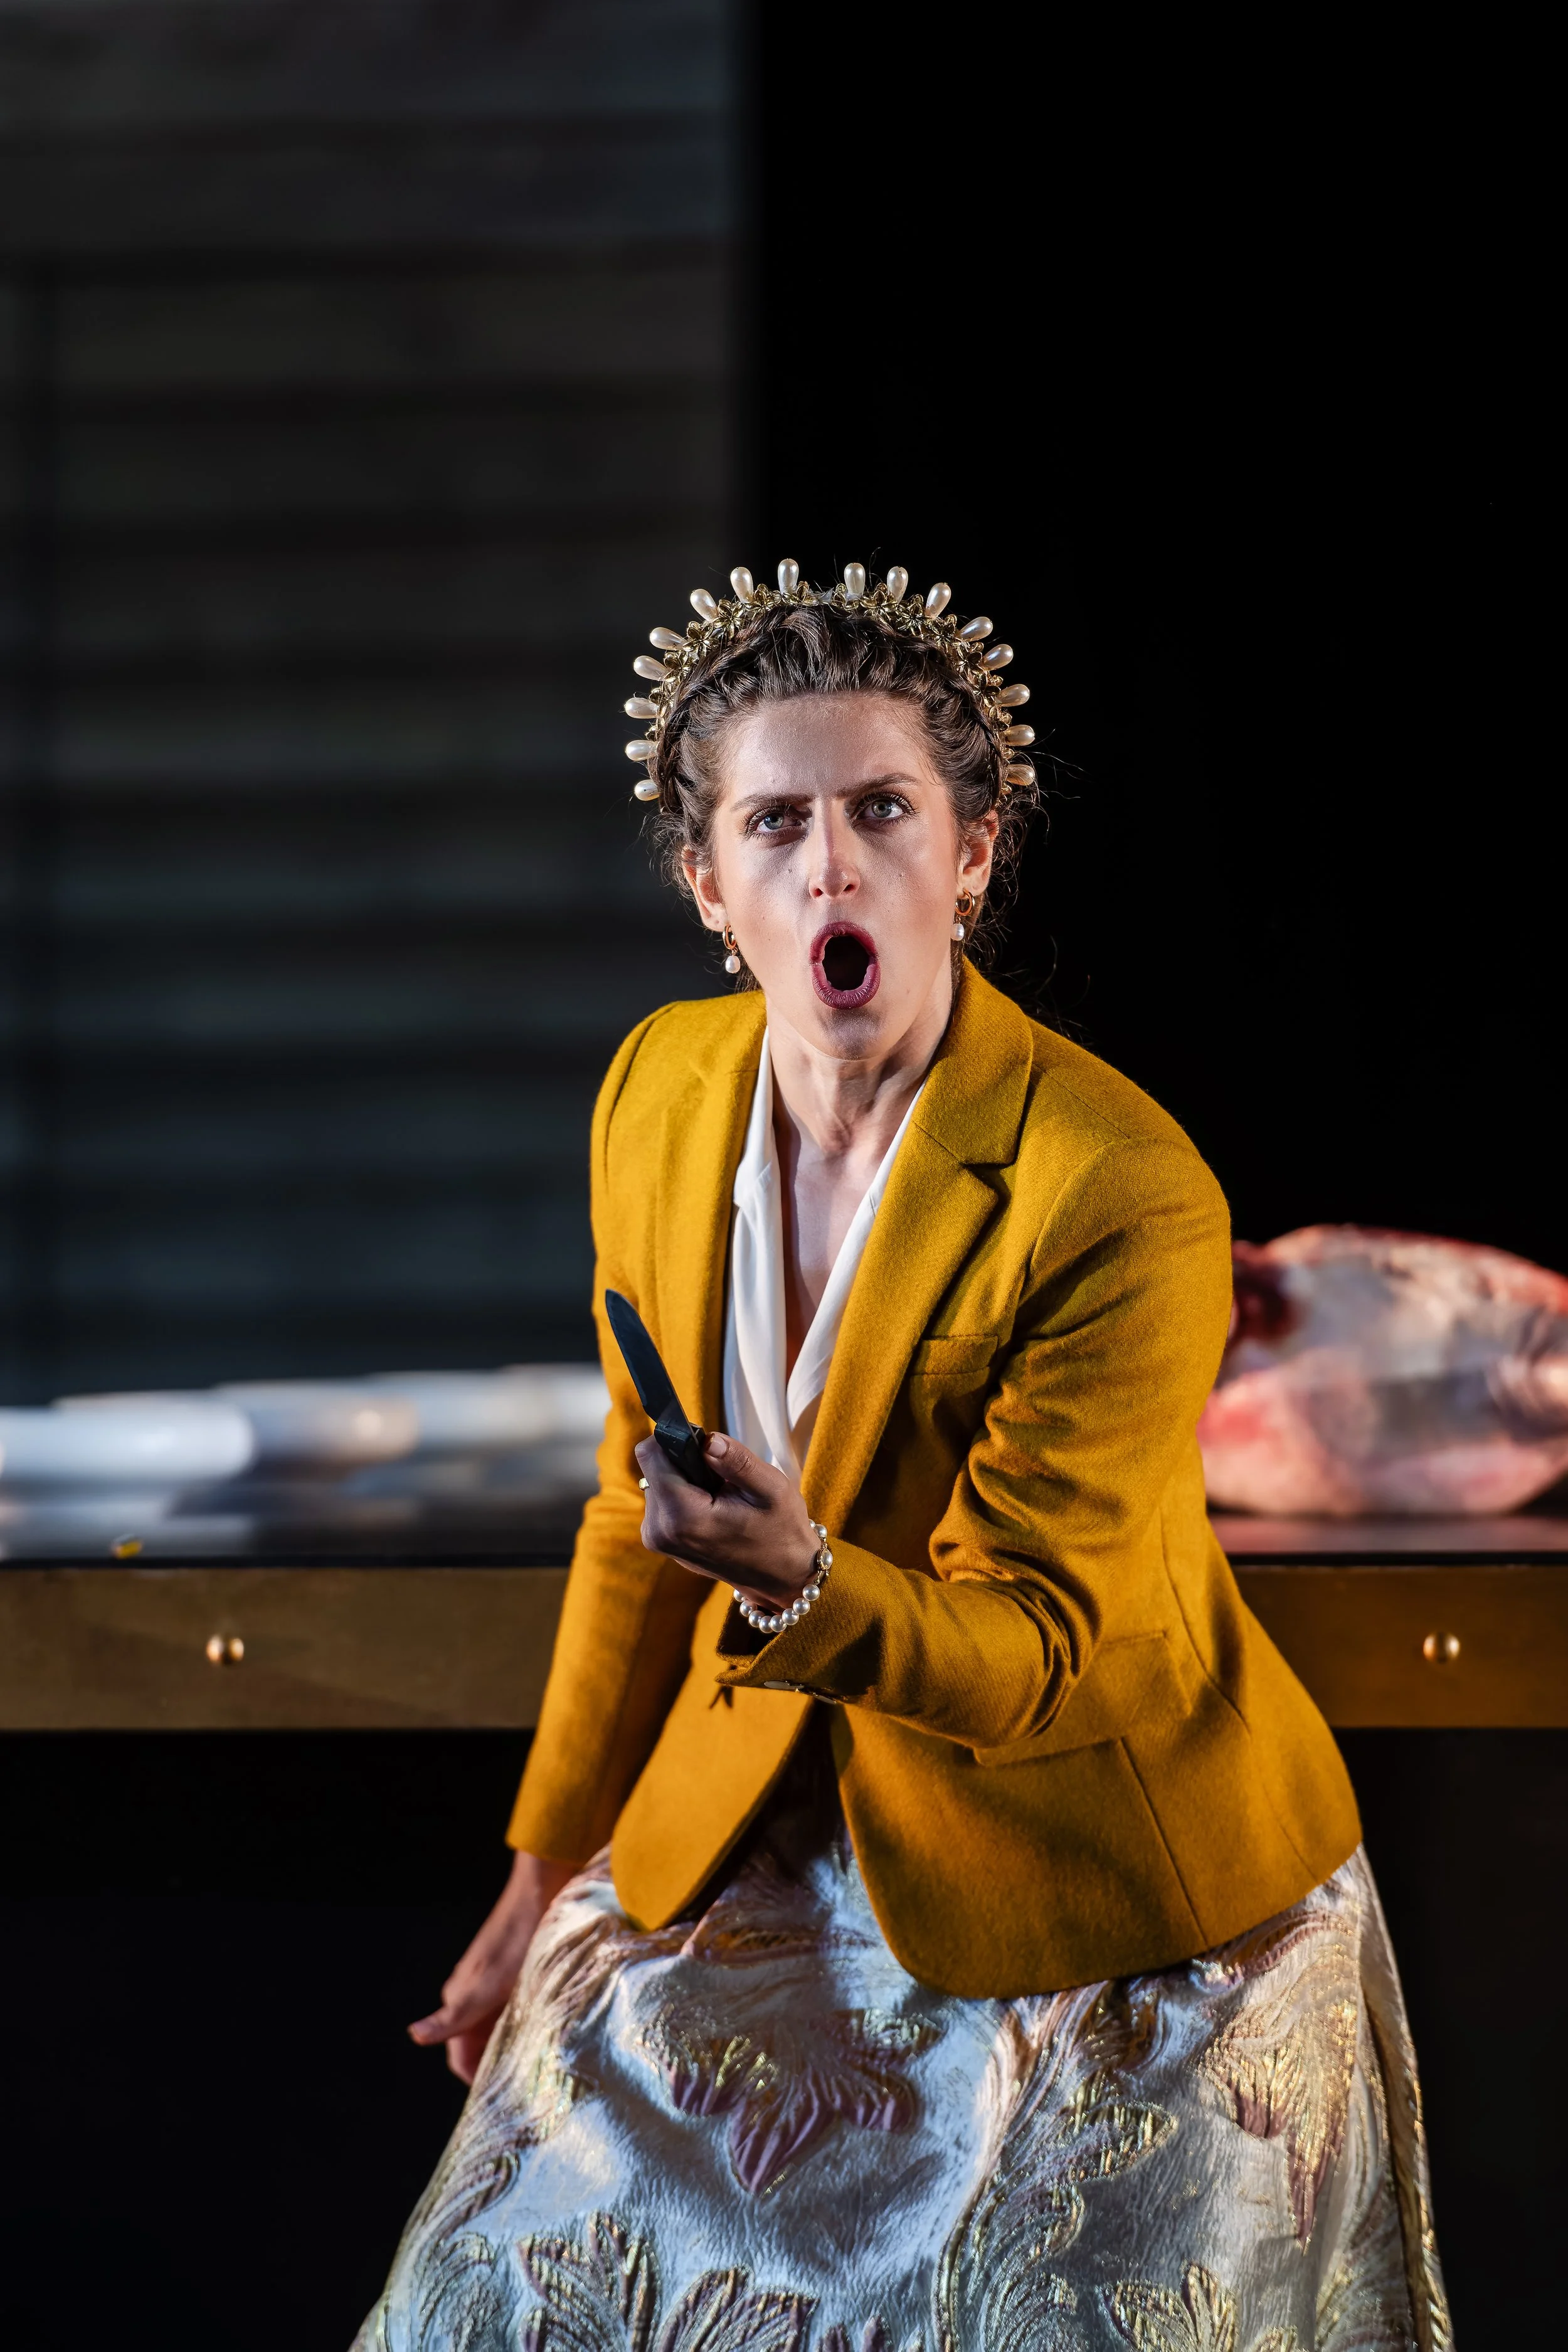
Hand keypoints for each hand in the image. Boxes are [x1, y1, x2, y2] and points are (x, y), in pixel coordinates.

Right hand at [408, 1848, 576, 2083]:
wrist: (541, 1894)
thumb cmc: (515, 1942)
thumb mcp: (486, 1986)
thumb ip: (452, 2016)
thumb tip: (415, 2034)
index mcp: (458, 1998)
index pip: (458, 2056)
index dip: (475, 2077)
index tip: (502, 2096)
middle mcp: (472, 1994)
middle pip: (477, 2043)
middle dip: (496, 2063)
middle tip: (524, 2083)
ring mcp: (493, 1984)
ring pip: (496, 2027)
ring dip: (511, 2044)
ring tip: (537, 2061)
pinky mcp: (513, 1974)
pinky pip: (512, 2010)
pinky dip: (524, 2023)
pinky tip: (543, 2030)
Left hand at [636, 1431, 819, 1608]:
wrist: (779, 1577)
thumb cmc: (780, 1532)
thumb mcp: (771, 1489)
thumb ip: (736, 1460)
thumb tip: (707, 1439)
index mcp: (682, 1516)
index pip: (650, 1454)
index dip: (675, 1438)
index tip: (704, 1445)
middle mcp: (659, 1530)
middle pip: (654, 1466)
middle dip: (685, 1462)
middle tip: (722, 1479)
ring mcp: (657, 1539)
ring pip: (657, 1480)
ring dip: (686, 1479)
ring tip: (721, 1497)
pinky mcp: (660, 1540)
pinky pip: (662, 1499)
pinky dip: (684, 1495)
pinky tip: (712, 1508)